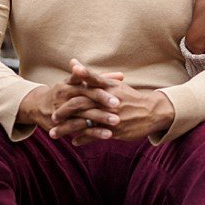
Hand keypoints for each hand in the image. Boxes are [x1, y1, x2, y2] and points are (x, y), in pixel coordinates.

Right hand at [18, 59, 123, 130]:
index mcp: (69, 83)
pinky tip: (108, 135)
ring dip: (100, 117)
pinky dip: (94, 132)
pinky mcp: (63, 125)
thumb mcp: (77, 83)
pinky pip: (80, 129)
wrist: (38, 107)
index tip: (118, 83)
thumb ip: (100, 80)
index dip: (100, 81)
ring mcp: (62, 110)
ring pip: (82, 113)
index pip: (85, 79)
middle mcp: (64, 94)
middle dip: (101, 99)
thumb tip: (121, 75)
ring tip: (116, 121)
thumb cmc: (65, 93)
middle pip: (84, 95)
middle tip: (118, 104)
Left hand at [49, 59, 174, 145]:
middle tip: (52, 115)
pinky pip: (95, 135)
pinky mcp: (115, 130)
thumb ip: (92, 75)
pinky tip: (73, 141)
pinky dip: (83, 138)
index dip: (78, 80)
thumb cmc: (130, 97)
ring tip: (53, 133)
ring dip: (67, 129)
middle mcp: (109, 101)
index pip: (91, 81)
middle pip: (82, 104)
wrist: (152, 112)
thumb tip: (73, 62)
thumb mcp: (114, 85)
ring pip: (85, 123)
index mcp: (109, 88)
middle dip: (65, 111)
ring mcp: (111, 116)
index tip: (63, 83)